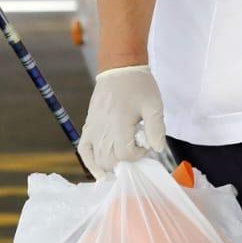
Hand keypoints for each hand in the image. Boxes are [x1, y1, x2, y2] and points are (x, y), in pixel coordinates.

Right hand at [77, 65, 165, 179]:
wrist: (119, 69)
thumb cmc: (139, 86)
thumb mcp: (154, 105)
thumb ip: (156, 129)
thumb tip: (157, 149)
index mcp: (119, 123)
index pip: (126, 154)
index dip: (138, 155)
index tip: (145, 145)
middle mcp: (103, 129)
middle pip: (110, 161)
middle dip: (126, 162)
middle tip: (136, 149)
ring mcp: (93, 128)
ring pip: (98, 159)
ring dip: (111, 165)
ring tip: (124, 159)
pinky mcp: (89, 126)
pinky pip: (84, 150)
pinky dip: (90, 163)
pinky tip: (100, 173)